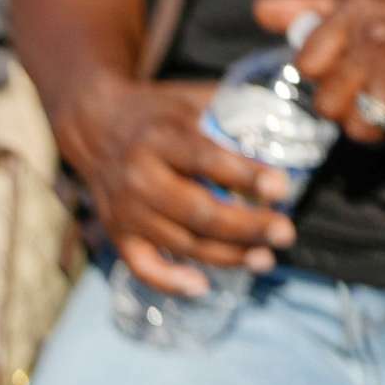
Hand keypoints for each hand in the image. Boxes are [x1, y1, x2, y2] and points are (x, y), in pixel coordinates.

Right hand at [58, 74, 299, 295]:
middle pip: (198, 213)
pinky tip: (202, 286)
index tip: (282, 189)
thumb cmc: (156, 114)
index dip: (247, 177)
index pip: (208, 161)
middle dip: (247, 227)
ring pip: (181, 243)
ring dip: (227, 256)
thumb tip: (288, 126)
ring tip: (264, 259)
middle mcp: (140, 178)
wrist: (96, 128)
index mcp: (161, 139)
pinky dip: (170, 282)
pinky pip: (143, 266)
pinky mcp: (117, 234)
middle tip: (285, 234)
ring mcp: (126, 211)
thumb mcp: (191, 99)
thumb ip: (233, 111)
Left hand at [257, 0, 384, 142]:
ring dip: (373, 121)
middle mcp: (374, 47)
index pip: (307, 64)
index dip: (317, 68)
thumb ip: (311, 2)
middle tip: (365, 88)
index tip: (333, 62)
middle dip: (342, 103)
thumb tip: (264, 13)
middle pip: (327, 106)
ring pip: (361, 127)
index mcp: (355, 17)